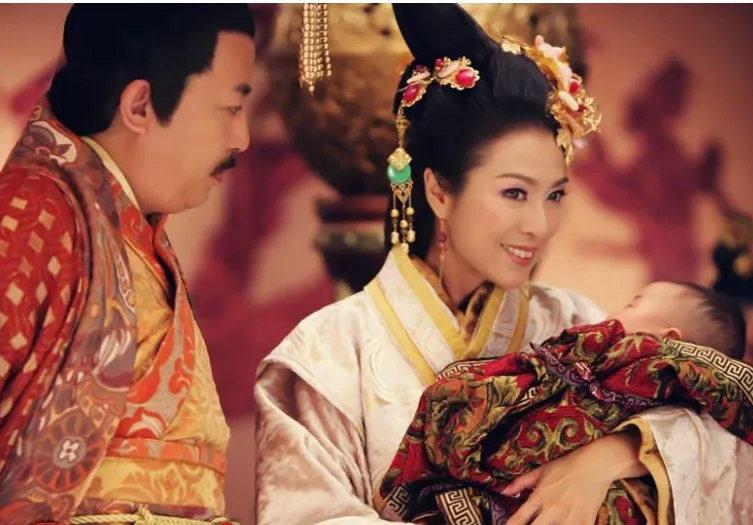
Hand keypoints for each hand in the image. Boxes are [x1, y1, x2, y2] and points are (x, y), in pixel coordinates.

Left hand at [503, 432, 644, 524]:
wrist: (596, 465)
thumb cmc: (566, 466)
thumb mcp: (541, 471)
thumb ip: (520, 483)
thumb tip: (503, 491)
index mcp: (539, 497)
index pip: (518, 519)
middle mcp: (552, 510)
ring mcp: (570, 518)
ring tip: (547, 524)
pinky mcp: (585, 523)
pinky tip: (565, 523)